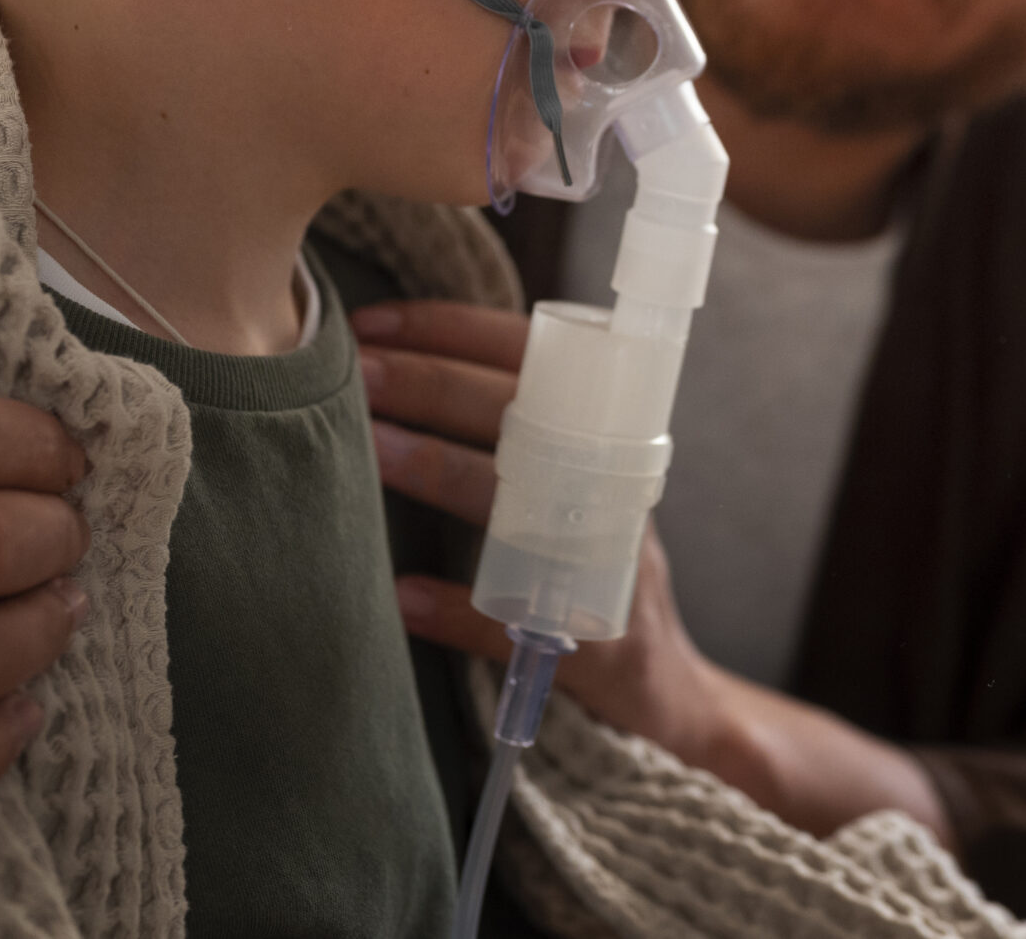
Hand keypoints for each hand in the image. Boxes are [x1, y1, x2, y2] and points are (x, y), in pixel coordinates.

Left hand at [356, 298, 952, 845]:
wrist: (666, 705)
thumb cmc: (594, 582)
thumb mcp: (574, 496)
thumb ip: (513, 441)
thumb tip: (393, 372)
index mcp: (605, 444)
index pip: (535, 360)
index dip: (453, 331)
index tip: (373, 320)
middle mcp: (615, 493)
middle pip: (528, 416)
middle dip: (436, 385)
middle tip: (359, 370)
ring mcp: (612, 569)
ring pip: (526, 500)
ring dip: (443, 469)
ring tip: (370, 451)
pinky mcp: (602, 650)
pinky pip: (520, 623)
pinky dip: (457, 611)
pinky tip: (403, 597)